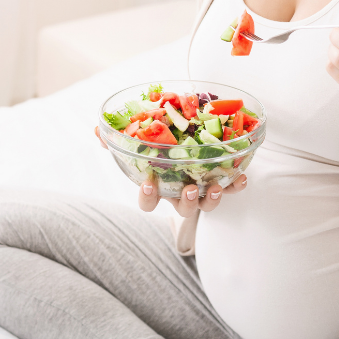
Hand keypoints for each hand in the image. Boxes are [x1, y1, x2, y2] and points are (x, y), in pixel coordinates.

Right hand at [94, 126, 247, 215]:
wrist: (190, 137)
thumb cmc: (159, 146)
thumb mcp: (138, 141)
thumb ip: (118, 138)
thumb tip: (98, 129)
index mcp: (159, 186)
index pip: (148, 202)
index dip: (148, 198)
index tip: (149, 184)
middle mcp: (179, 193)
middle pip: (182, 209)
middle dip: (186, 202)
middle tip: (189, 188)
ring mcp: (201, 190)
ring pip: (205, 205)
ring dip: (210, 199)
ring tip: (213, 187)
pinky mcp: (221, 182)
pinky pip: (229, 189)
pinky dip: (235, 186)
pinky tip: (240, 177)